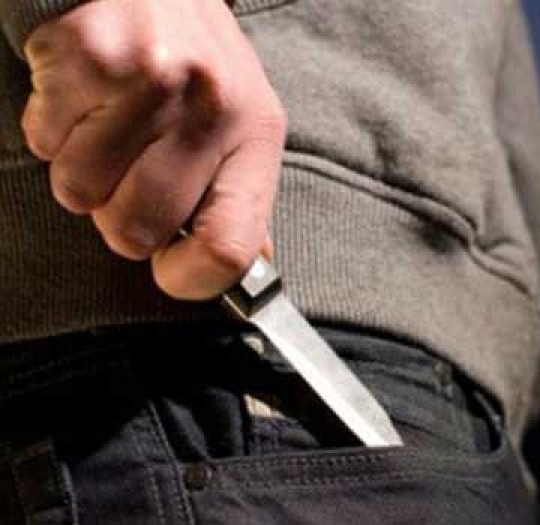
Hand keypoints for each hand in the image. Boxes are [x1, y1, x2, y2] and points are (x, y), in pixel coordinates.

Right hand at [20, 0, 284, 299]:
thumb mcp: (242, 126)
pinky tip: (85, 99)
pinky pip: (44, 141)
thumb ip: (239, 199)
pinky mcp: (89, 57)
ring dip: (82, 172)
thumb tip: (242, 269)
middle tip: (130, 175)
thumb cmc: (198, 64)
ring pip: (79, 193)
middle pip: (137, 231)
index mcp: (255, 137)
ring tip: (108, 127)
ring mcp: (150, 81)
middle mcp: (210, 109)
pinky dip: (53, 129)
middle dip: (120, 218)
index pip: (230, 247)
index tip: (171, 269)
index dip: (191, 279)